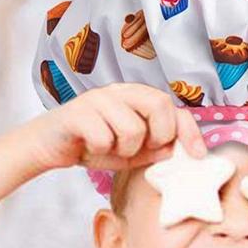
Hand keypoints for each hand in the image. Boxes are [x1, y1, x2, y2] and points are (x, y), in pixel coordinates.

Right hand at [25, 83, 204, 172]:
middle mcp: (120, 92)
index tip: (198, 155)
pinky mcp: (77, 111)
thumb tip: (178, 150)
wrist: (49, 146)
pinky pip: (103, 137)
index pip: (173, 108)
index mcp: (137, 98)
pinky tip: (89, 147)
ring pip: (132, 128)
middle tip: (143, 149)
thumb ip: (156, 149)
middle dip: (158, 136)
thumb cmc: (94, 146)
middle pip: (159, 105)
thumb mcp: (133, 152)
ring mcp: (98, 98)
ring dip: (124, 149)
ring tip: (108, 148)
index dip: (189, 131)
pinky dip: (99, 150)